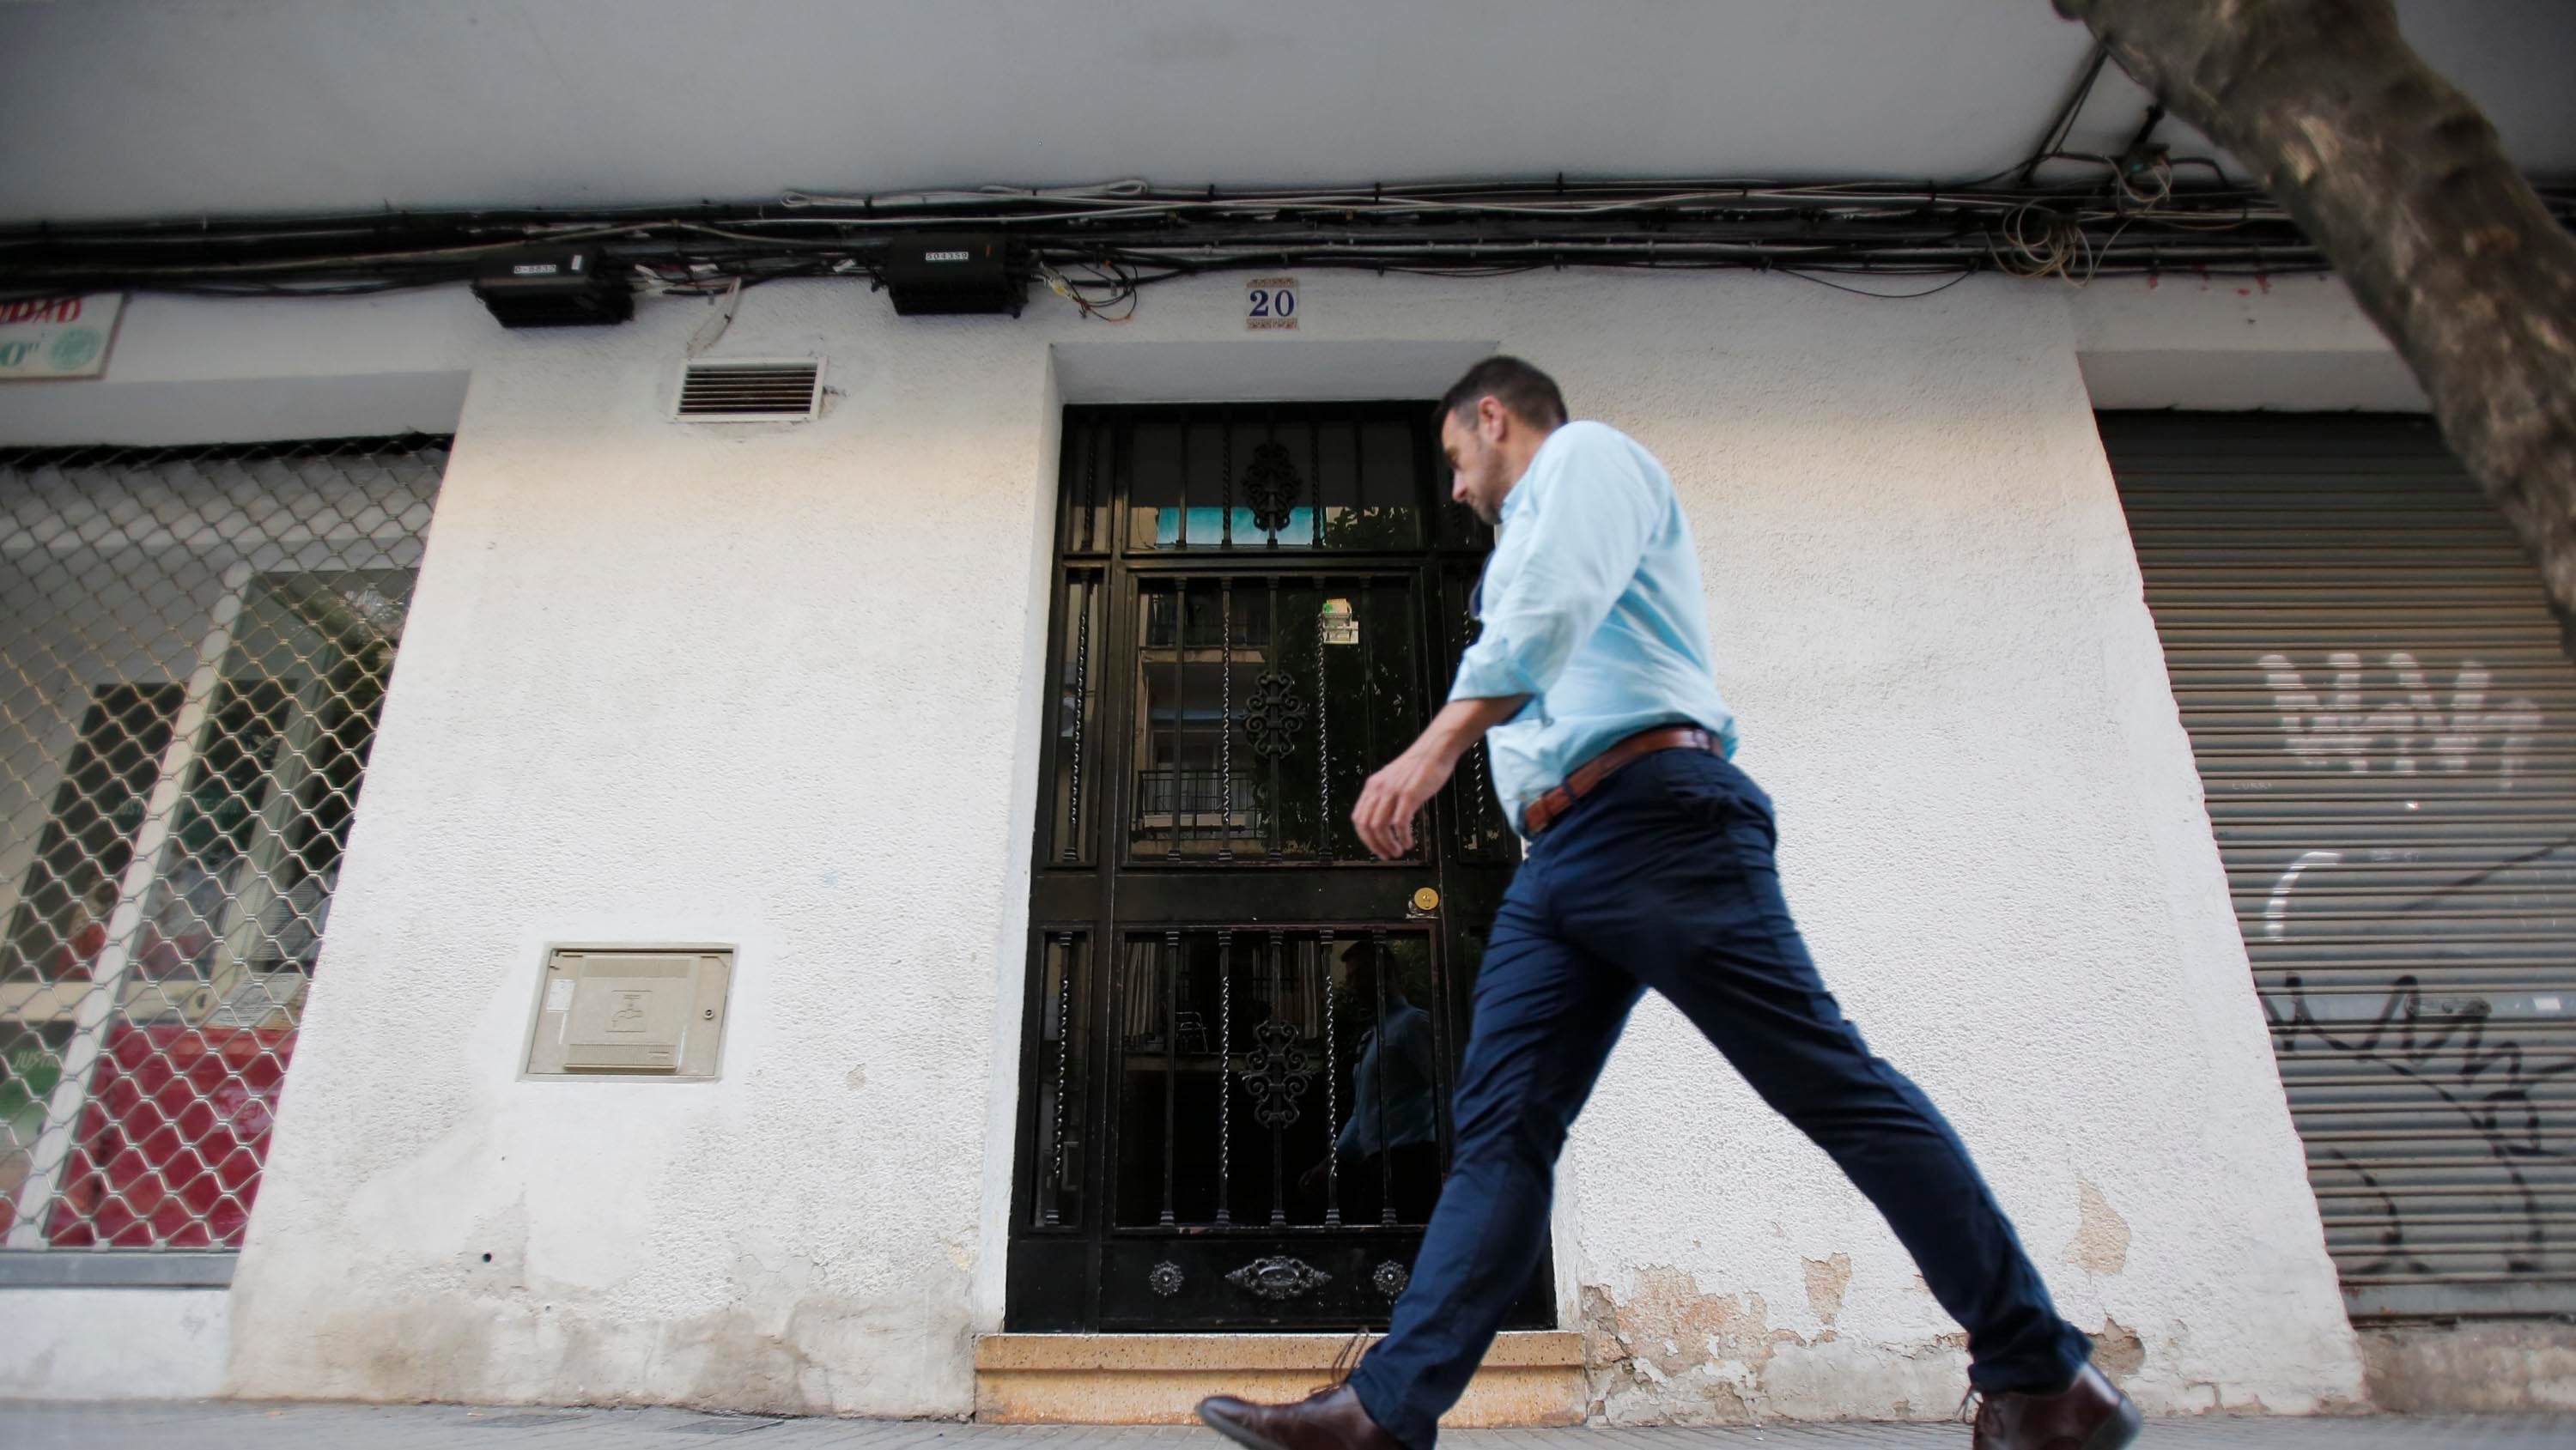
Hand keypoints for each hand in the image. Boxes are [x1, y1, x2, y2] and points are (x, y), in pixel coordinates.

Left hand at [1353, 744, 1453, 858]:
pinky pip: (1399, 823)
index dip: (1365, 838)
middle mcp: (1379, 788)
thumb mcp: (1395, 780)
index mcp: (1373, 786)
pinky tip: (1408, 842)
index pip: (1358, 818)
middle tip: (1386, 855)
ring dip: (1387, 844)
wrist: (1435, 749)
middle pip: (1366, 826)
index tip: (1375, 847)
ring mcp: (1393, 791)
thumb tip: (1388, 821)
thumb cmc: (1420, 765)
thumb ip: (1387, 798)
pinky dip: (1402, 837)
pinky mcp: (1409, 795)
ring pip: (1379, 827)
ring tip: (1397, 851)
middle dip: (1375, 845)